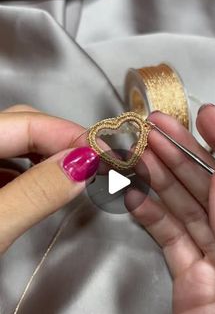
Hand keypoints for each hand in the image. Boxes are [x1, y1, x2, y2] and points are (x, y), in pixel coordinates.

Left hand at [0, 105, 98, 253]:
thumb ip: (37, 192)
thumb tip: (86, 162)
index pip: (26, 121)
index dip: (70, 134)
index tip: (107, 156)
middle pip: (22, 125)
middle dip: (63, 142)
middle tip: (98, 165)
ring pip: (16, 143)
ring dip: (49, 156)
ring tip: (78, 174)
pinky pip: (7, 163)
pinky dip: (32, 171)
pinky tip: (46, 184)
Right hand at [125, 105, 214, 313]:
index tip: (208, 117)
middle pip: (214, 189)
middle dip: (186, 154)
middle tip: (158, 127)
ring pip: (189, 210)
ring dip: (163, 178)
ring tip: (141, 151)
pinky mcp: (193, 282)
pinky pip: (170, 241)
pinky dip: (151, 216)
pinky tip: (136, 195)